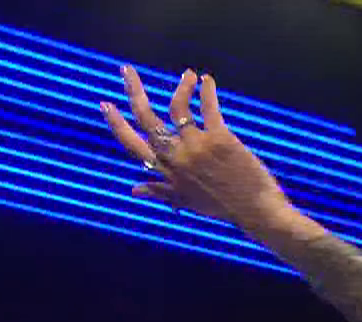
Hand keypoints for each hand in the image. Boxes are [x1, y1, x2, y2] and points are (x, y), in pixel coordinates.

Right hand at [100, 67, 292, 228]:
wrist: (256, 211)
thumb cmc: (223, 206)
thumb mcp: (186, 201)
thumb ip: (160, 191)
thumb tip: (133, 189)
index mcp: (166, 171)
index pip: (132, 144)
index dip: (117, 124)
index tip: (105, 104)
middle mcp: (176, 157)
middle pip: (146, 119)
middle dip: (133, 91)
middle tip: (126, 70)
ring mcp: (197, 147)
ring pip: (177, 107)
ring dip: (181, 88)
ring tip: (189, 75)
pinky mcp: (220, 139)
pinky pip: (208, 108)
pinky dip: (206, 91)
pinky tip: (207, 81)